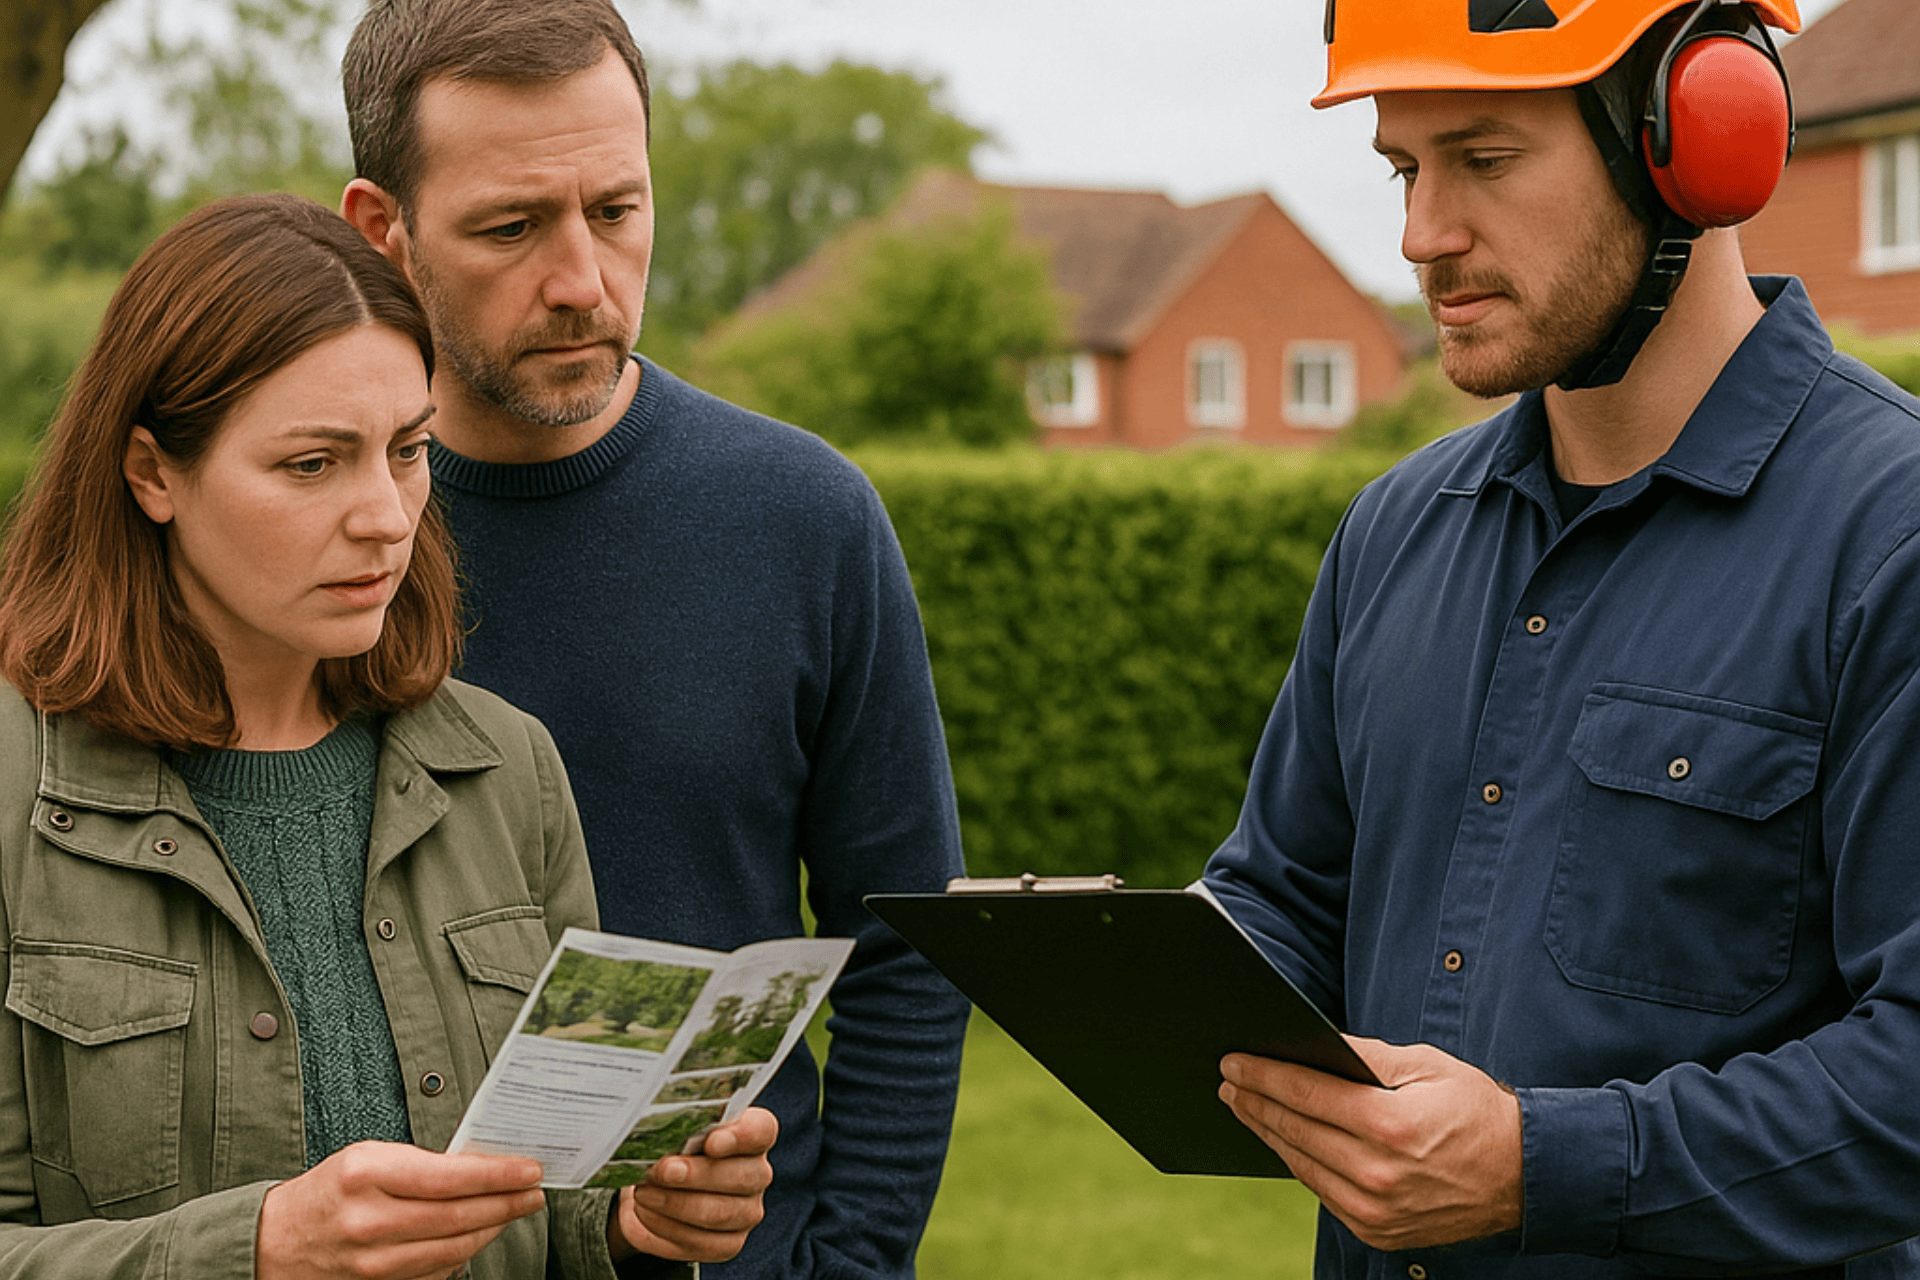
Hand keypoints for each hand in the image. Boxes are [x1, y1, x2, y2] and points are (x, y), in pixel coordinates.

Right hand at [256, 1141, 545, 1279]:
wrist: (274, 1243)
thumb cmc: (329, 1191)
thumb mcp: (367, 1158)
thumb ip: (421, 1164)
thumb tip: (483, 1169)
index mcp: (366, 1174)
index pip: (449, 1177)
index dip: (498, 1175)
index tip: (530, 1169)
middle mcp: (368, 1221)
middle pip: (458, 1217)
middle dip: (506, 1204)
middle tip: (534, 1193)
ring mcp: (372, 1262)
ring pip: (453, 1250)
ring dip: (491, 1229)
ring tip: (513, 1211)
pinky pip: (436, 1273)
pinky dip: (464, 1255)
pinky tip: (478, 1236)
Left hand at [608, 1107, 776, 1264]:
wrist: (658, 1184)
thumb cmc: (673, 1147)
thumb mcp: (675, 1129)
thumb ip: (678, 1127)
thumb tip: (663, 1135)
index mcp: (753, 1134)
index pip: (760, 1131)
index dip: (740, 1137)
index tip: (711, 1142)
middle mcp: (757, 1174)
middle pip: (740, 1177)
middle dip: (695, 1175)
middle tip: (662, 1171)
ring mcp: (746, 1213)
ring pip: (717, 1214)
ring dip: (673, 1203)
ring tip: (643, 1193)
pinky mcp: (726, 1244)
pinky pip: (698, 1242)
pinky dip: (664, 1228)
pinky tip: (645, 1213)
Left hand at [1220, 1038, 1521, 1250]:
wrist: (1523, 1176)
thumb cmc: (1474, 1110)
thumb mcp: (1425, 1066)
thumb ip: (1366, 1055)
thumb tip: (1313, 1043)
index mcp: (1389, 1125)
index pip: (1306, 1094)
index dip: (1263, 1076)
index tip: (1233, 1062)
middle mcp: (1377, 1173)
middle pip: (1295, 1130)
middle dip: (1254, 1102)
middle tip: (1227, 1082)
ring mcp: (1376, 1210)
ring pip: (1301, 1165)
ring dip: (1268, 1133)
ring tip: (1244, 1107)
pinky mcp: (1378, 1231)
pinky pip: (1322, 1193)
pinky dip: (1300, 1165)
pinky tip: (1284, 1142)